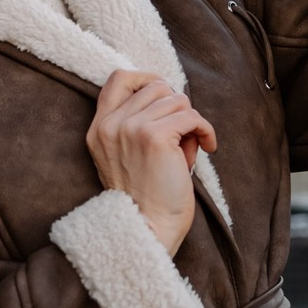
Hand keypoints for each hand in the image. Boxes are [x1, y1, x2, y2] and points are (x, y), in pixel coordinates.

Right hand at [86, 70, 216, 256]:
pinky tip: (208, 147)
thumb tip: (177, 97)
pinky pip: (191, 116)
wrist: (148, 229)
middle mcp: (110, 125)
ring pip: (176, 99)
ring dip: (192, 120)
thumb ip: (141, 125)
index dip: (147, 79)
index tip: (167, 99)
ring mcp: (130, 129)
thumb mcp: (129, 156)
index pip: (119, 78)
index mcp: (99, 129)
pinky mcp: (154, 137)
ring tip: (193, 145)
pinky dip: (206, 130)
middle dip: (177, 106)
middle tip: (185, 132)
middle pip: (155, 86)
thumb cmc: (147, 199)